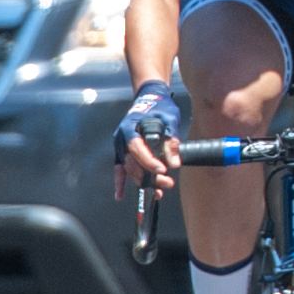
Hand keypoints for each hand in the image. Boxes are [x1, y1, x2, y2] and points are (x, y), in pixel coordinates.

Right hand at [111, 79, 184, 198]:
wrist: (150, 98)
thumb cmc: (160, 107)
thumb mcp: (170, 119)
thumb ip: (171, 141)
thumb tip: (174, 164)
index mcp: (130, 128)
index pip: (136, 148)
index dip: (148, 161)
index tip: (163, 170)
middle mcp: (122, 139)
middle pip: (132, 163)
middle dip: (149, 176)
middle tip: (168, 183)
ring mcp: (121, 147)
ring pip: (129, 169)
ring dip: (143, 181)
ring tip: (161, 191)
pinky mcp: (123, 153)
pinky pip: (120, 169)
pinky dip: (120, 182)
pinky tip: (120, 195)